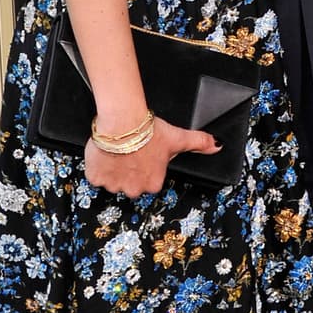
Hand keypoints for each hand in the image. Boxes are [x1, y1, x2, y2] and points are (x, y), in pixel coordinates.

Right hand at [82, 116, 219, 198]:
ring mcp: (114, 185)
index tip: (142, 154)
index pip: (149, 180)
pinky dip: (97, 167)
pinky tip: (104, 154)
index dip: (145, 166)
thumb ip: (199, 142)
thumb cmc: (150, 131)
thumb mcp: (178, 138)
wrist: (123, 123)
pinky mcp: (96, 178)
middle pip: (130, 184)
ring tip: (117, 152)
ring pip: (112, 181)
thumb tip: (217, 146)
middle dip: (129, 171)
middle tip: (129, 153)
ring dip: (113, 169)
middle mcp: (134, 189)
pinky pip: (95, 176)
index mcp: (153, 184)